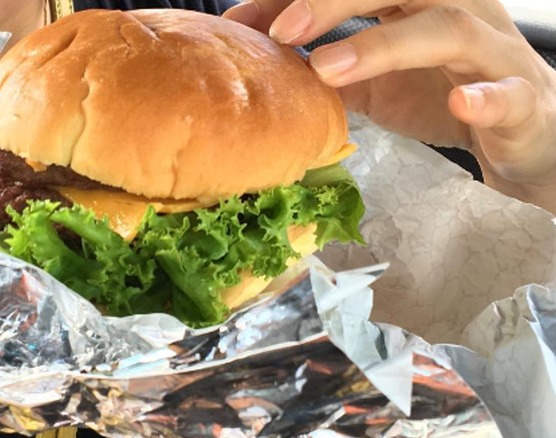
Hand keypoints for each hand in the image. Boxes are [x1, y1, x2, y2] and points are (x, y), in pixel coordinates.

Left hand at [223, 0, 555, 212]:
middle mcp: (452, 9)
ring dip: (383, 45)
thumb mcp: (370, 75)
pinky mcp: (520, 97)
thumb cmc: (439, 91)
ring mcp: (490, 50)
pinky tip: (458, 103)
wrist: (519, 133)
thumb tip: (254, 50)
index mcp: (412, 2)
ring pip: (444, 27)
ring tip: (328, 70)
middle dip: (334, 1)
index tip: (242, 22)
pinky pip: (508, 92)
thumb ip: (323, 60)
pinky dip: (484, 96)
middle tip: (282, 32)